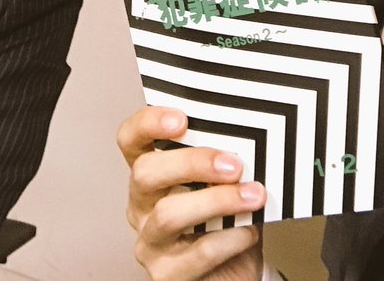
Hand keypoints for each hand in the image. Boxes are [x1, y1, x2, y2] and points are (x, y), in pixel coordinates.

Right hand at [119, 106, 265, 280]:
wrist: (236, 271)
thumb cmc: (227, 219)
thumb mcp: (222, 183)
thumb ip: (223, 159)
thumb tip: (248, 135)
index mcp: (151, 172)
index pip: (131, 140)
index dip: (148, 123)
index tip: (182, 118)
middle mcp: (142, 205)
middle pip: (145, 173)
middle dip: (192, 163)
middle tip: (233, 164)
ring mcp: (151, 241)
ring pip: (168, 214)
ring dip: (216, 201)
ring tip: (253, 196)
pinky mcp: (168, 274)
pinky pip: (197, 253)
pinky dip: (229, 238)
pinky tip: (249, 230)